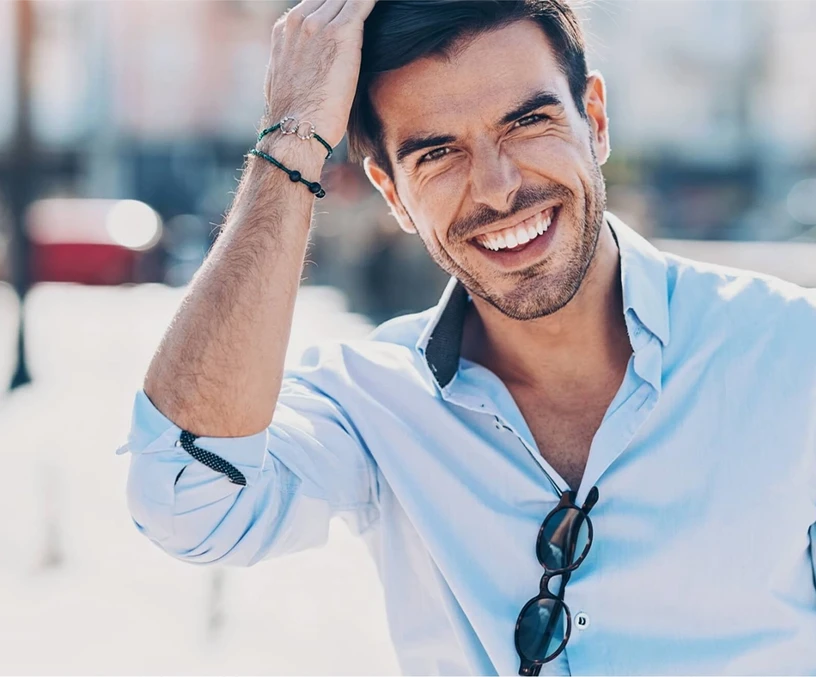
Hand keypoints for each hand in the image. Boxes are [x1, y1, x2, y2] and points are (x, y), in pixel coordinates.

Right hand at [263, 0, 377, 149]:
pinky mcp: (341, 33)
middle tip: (370, 10)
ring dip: (364, 4)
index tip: (354, 13)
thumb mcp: (291, 82)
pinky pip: (363, 2)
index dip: (338, 7)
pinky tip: (388, 3)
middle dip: (350, 3)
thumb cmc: (297, 119)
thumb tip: (316, 71)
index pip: (318, 4)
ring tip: (380, 9)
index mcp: (286, 32)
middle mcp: (299, 21)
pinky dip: (375, 2)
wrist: (295, 131)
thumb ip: (302, 64)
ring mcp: (319, 24)